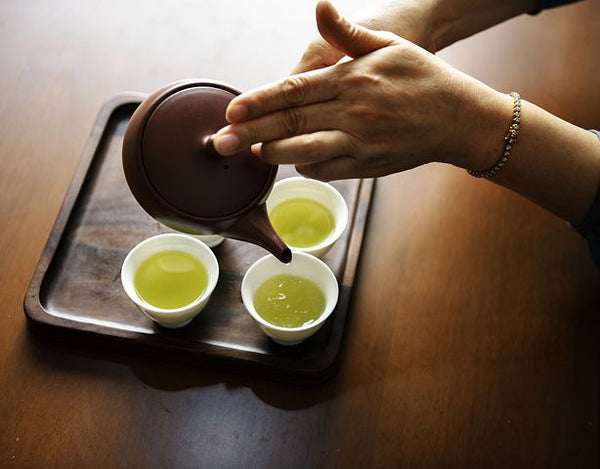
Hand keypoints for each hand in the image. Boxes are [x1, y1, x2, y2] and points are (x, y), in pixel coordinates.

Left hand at [214, 1, 509, 180]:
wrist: (458, 118)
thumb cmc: (422, 77)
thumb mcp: (387, 45)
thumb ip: (346, 33)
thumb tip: (320, 7)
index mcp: (351, 79)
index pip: (294, 90)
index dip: (259, 102)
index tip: (232, 110)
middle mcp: (351, 112)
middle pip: (291, 124)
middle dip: (251, 134)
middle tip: (221, 143)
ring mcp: (358, 142)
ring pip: (305, 151)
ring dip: (274, 154)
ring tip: (250, 153)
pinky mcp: (366, 165)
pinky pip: (327, 170)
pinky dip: (305, 167)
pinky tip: (291, 161)